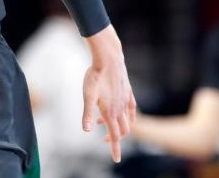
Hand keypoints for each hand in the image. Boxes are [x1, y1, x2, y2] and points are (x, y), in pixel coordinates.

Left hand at [83, 25, 136, 162]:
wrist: (108, 57)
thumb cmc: (95, 76)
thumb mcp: (87, 95)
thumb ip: (87, 114)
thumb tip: (86, 131)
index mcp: (110, 112)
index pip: (115, 136)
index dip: (115, 149)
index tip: (116, 160)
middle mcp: (121, 108)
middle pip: (123, 131)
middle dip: (115, 138)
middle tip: (103, 139)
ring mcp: (126, 99)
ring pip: (127, 120)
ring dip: (118, 125)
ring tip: (103, 120)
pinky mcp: (129, 91)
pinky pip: (132, 108)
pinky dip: (129, 115)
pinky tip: (123, 113)